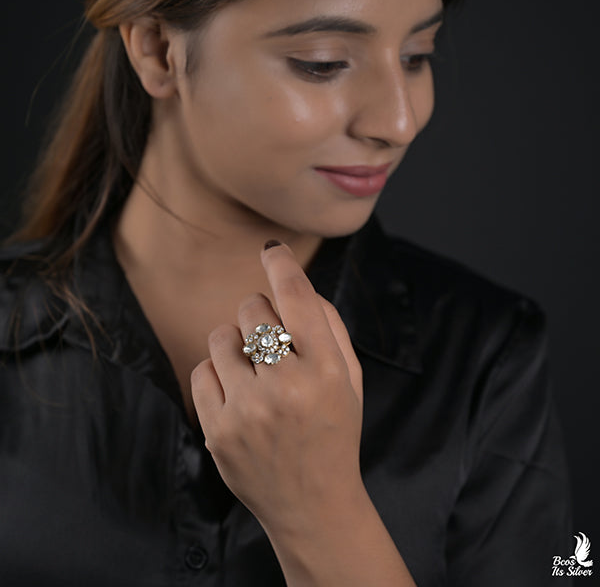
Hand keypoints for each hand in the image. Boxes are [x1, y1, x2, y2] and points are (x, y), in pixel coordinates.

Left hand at [190, 241, 363, 533]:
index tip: (272, 250)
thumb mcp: (350, 380)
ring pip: (221, 337)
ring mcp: (247, 412)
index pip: (297, 299)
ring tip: (254, 371)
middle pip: (251, 310)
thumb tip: (292, 283)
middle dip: (260, 315)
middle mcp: (286, 387)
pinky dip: (218, 374)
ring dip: (237, 343)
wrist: (313, 504)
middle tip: (272, 340)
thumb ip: (329, 326)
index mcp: (327, 371)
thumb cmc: (335, 432)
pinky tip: (238, 395)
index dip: (282, 266)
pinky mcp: (217, 431)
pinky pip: (201, 371)